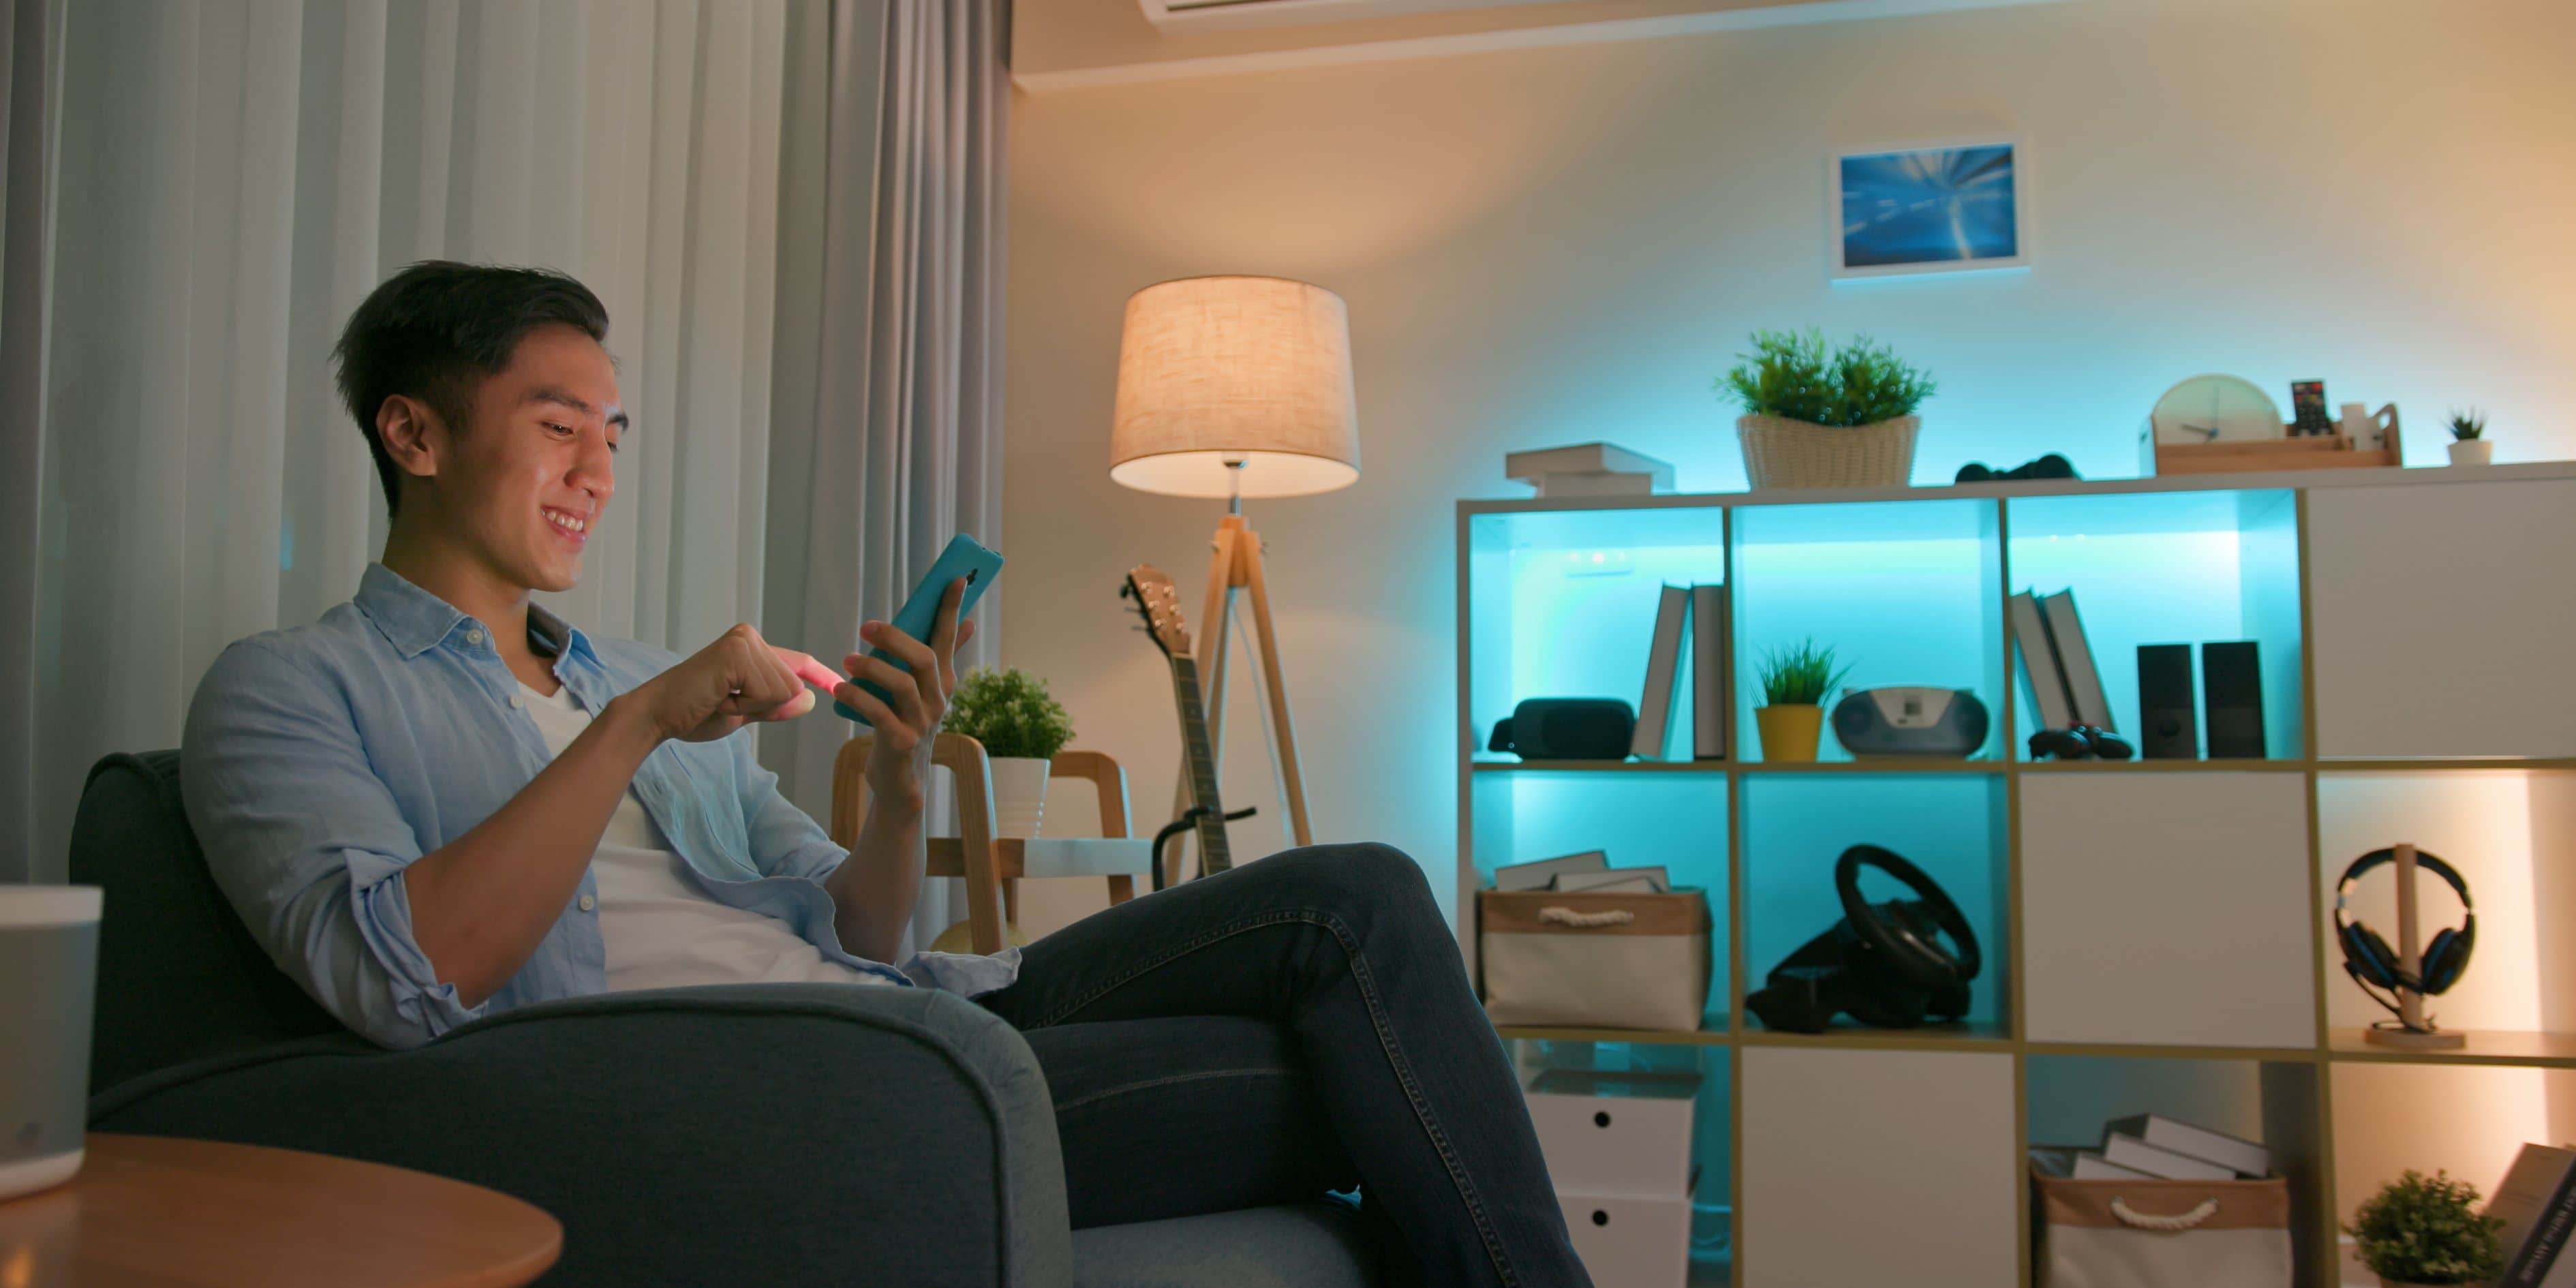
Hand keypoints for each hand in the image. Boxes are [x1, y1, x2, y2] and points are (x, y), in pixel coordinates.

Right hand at [631, 623, 835, 743]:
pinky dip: (742, 706)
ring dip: (751, 707)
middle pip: (792, 685)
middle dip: (763, 707)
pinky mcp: (737, 654)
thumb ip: (775, 705)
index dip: (820, 676)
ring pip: (782, 691)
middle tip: (724, 702)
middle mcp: (750, 637)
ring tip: (719, 699)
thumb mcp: (746, 711)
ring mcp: (744, 642)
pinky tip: (717, 698)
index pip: (798, 661)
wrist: (658, 716)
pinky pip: (767, 693)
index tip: (838, 687)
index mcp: (752, 647)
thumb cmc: (696, 713)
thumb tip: (810, 698)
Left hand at [836, 577, 977, 811]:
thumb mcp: (925, 693)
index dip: (951, 608)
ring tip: (847, 661)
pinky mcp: (901, 742)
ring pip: (902, 684)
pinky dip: (858, 697)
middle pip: (925, 658)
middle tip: (866, 626)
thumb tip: (966, 623)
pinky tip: (842, 688)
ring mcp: (921, 723)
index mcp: (943, 683)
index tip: (953, 578)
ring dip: (872, 668)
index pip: (950, 638)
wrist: (901, 782)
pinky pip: (879, 713)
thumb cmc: (906, 728)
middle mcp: (937, 700)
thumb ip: (939, 659)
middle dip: (897, 637)